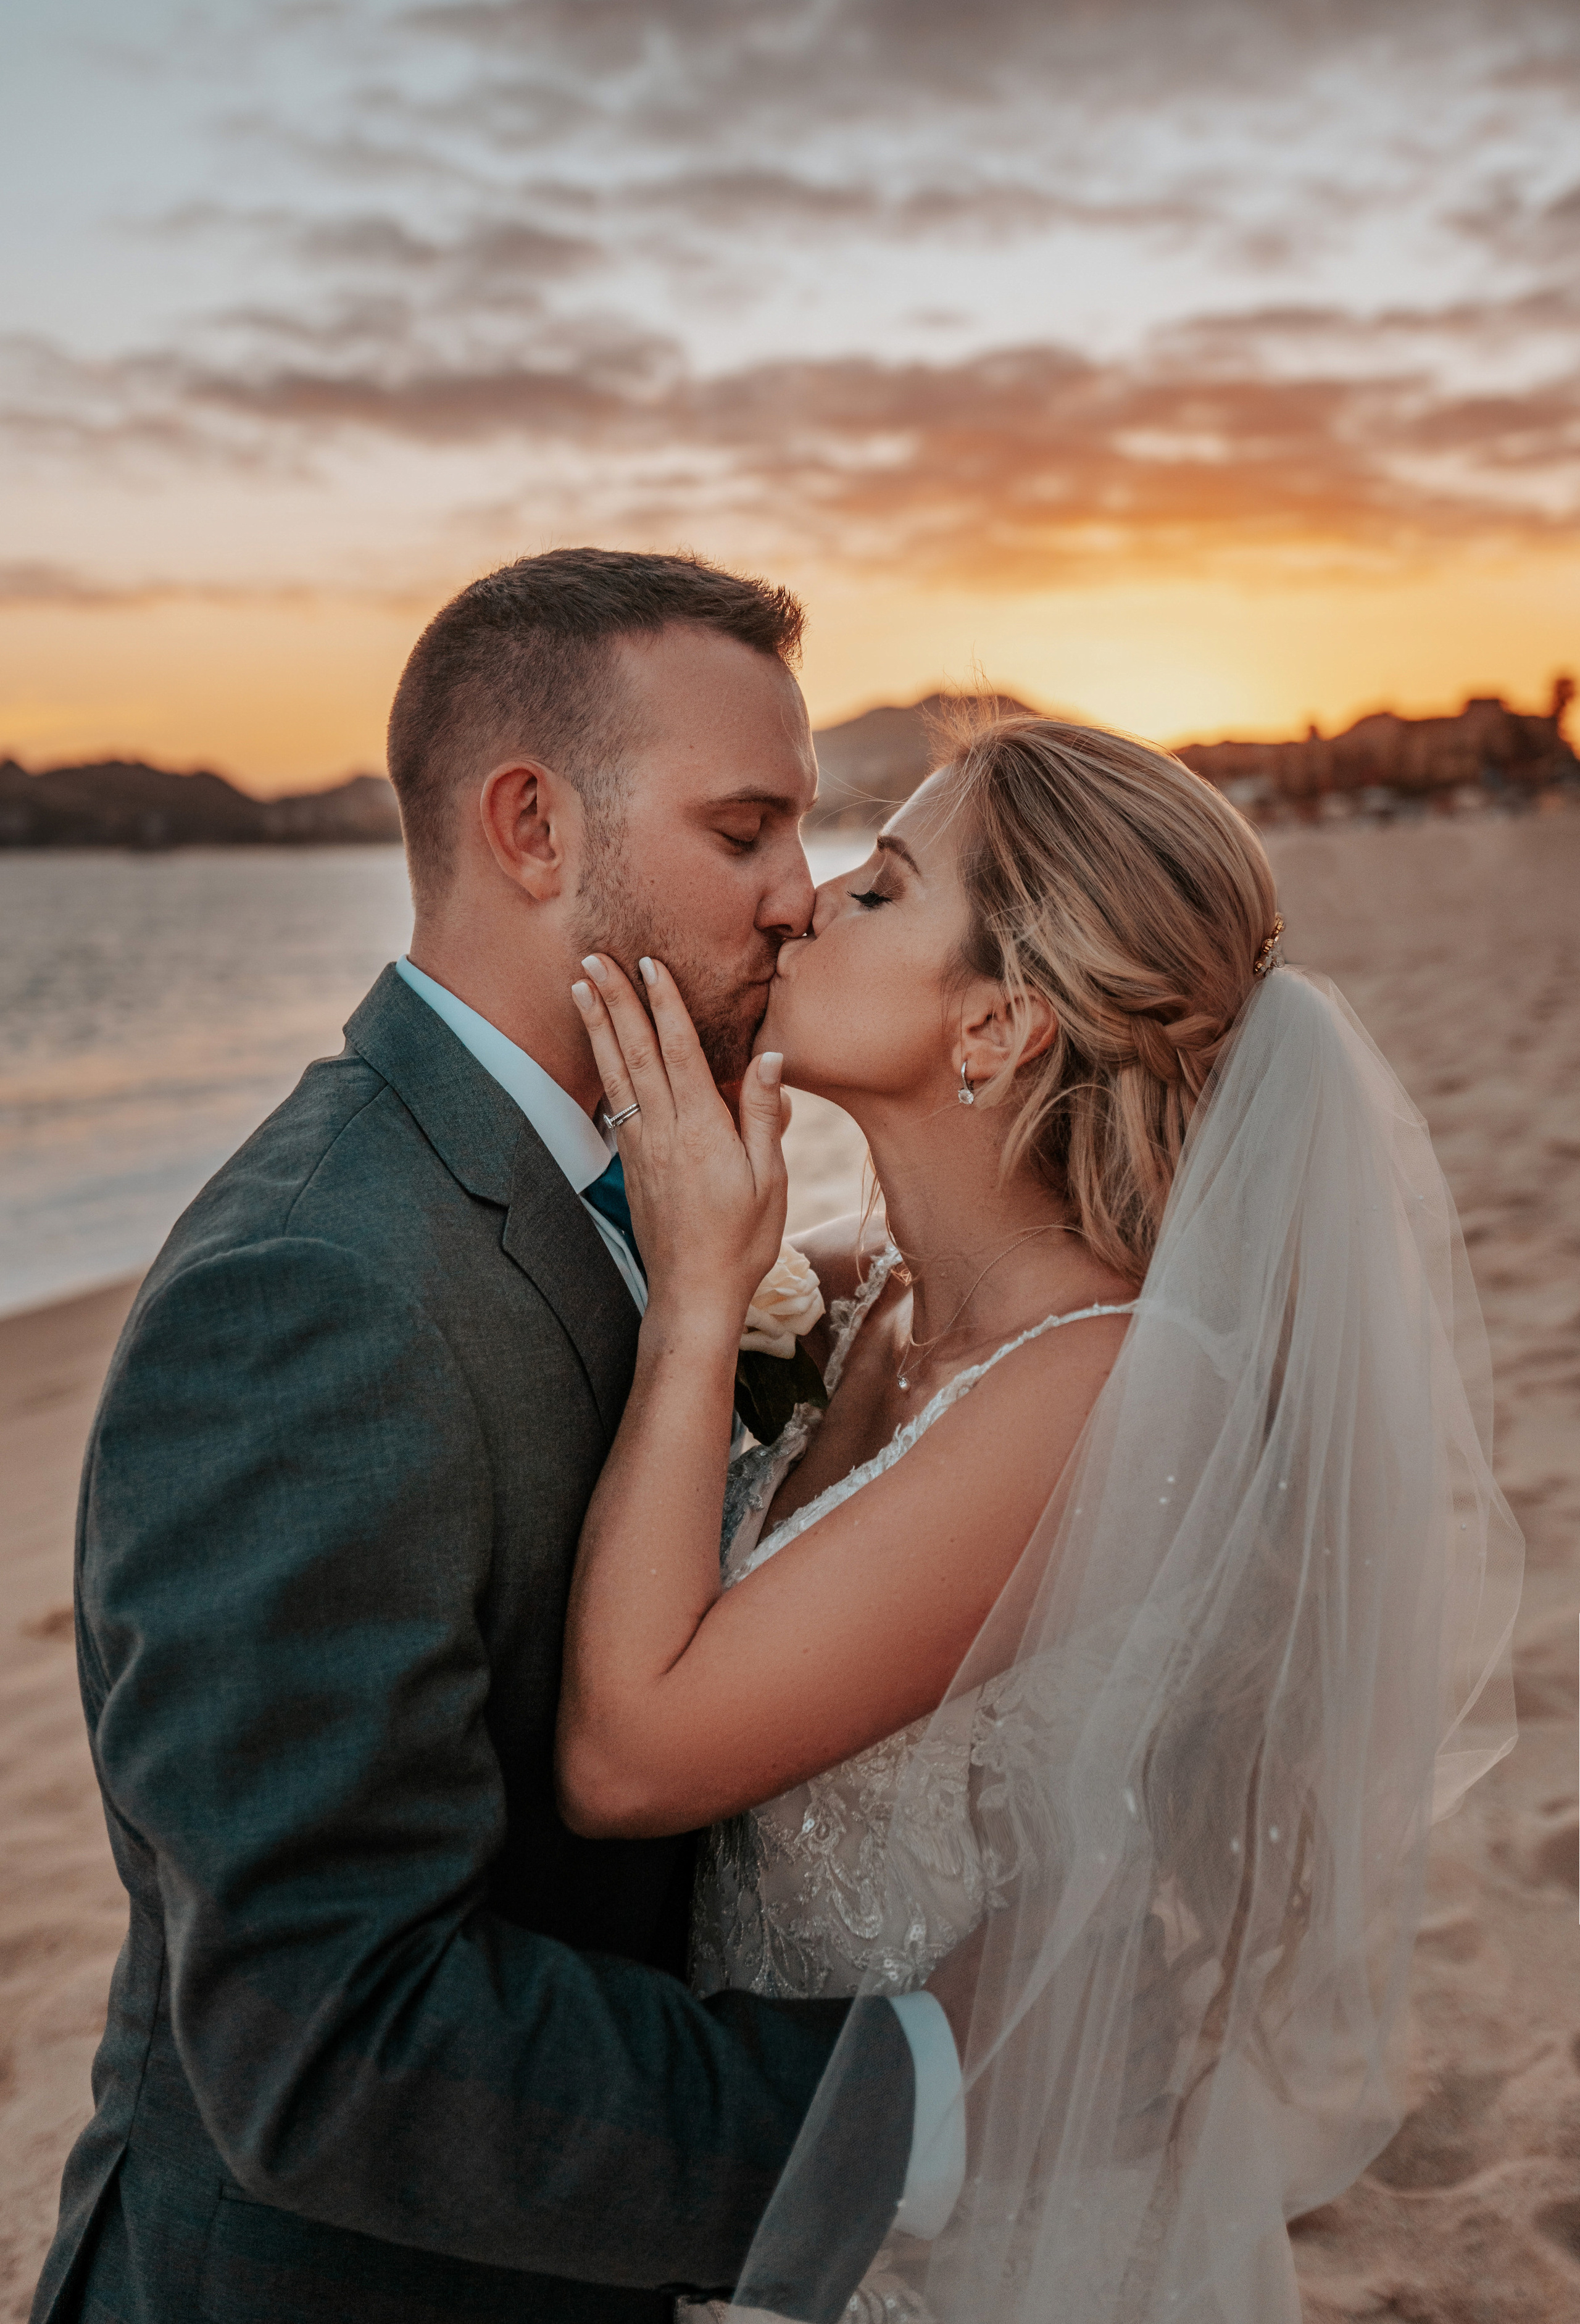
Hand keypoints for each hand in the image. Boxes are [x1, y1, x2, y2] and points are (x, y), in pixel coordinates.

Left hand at [571, 953, 787, 1338]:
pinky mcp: (632, 1163)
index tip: (649, 964)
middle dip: (616, 1000)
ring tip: (579, 986)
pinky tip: (595, 1047)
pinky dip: (603, 1065)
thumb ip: (763, 1115)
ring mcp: (642, 1146)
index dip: (664, 1004)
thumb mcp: (769, 1179)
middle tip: (594, 956)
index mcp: (702, 1130)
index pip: (679, 1051)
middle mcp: (664, 1131)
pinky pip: (614, 1101)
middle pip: (635, 1052)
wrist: (693, 1294)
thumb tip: (766, 1057)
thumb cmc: (743, 1240)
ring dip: (597, 1025)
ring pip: (615, 1072)